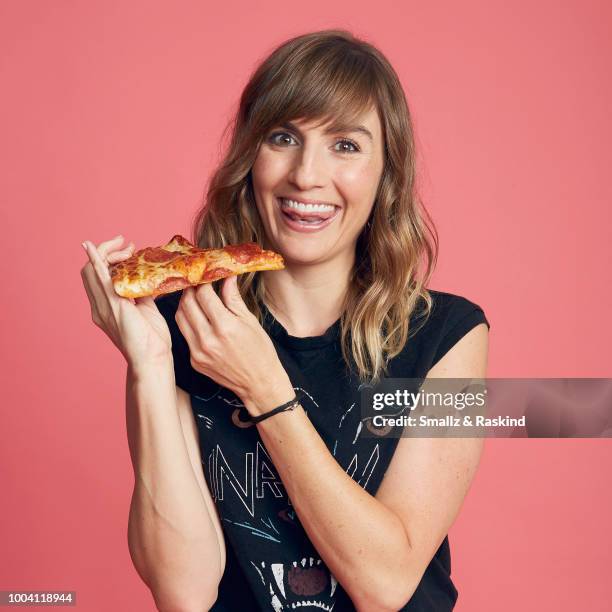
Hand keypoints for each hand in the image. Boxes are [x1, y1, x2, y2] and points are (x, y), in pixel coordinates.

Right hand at [80, 235, 171, 369]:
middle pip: (91, 270)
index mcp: (106, 308)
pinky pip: (100, 280)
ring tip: (127, 248)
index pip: (98, 276)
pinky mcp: (114, 307)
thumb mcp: (146, 309)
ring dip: (108, 254)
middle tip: (127, 244)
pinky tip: (90, 248)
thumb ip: (141, 293)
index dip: (108, 259)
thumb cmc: (152, 339)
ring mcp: (104, 307)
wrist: (153, 359)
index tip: (129, 250)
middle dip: (107, 251)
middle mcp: (100, 307)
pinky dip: (95, 261)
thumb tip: (147, 277)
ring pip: (93, 271)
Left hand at [175, 277, 290, 409]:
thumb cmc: (260, 351)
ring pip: (180, 318)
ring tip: (196, 298)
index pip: (203, 295)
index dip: (203, 281)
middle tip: (198, 283)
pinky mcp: (194, 361)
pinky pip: (185, 335)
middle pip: (187, 304)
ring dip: (185, 304)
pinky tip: (199, 319)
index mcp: (225, 327)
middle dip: (191, 290)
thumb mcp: (250, 321)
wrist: (259, 383)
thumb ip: (233, 299)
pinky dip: (189, 322)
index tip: (207, 275)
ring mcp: (198, 352)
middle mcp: (208, 339)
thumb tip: (227, 277)